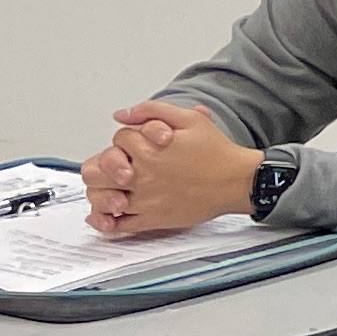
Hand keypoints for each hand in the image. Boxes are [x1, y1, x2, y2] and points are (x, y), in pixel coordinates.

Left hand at [82, 101, 253, 235]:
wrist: (239, 181)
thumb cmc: (218, 153)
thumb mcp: (190, 119)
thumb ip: (152, 111)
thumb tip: (122, 115)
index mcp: (148, 150)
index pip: (119, 139)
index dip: (128, 138)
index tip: (139, 142)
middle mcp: (142, 175)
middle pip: (97, 171)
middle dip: (102, 166)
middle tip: (114, 167)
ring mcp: (145, 199)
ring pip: (102, 198)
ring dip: (101, 192)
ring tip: (111, 188)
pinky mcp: (152, 218)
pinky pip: (118, 224)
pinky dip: (107, 221)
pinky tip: (109, 215)